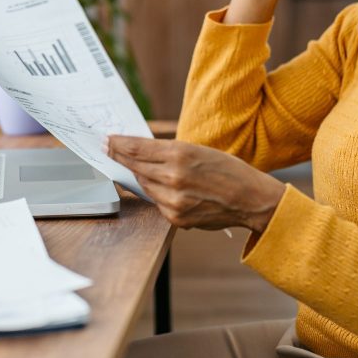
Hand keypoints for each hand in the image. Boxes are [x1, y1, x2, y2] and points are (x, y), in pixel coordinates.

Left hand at [104, 136, 285, 232]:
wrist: (250, 199)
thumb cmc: (228, 171)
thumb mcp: (199, 150)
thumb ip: (170, 153)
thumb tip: (141, 152)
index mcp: (181, 153)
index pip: (138, 148)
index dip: (119, 144)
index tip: (107, 140)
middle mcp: (174, 176)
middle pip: (135, 166)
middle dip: (120, 157)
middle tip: (107, 150)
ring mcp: (173, 199)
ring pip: (144, 185)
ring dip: (138, 176)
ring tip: (131, 167)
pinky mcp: (176, 217)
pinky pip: (156, 202)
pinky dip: (156, 193)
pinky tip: (159, 186)